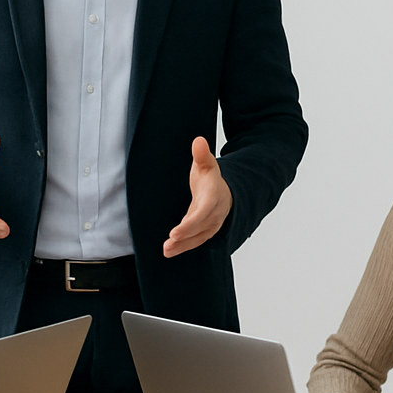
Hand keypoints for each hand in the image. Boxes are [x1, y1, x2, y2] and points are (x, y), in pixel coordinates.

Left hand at [163, 137, 232, 257]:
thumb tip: (198, 141)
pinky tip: (170, 251)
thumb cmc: (211, 178)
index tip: (175, 231)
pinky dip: (184, 247)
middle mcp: (214, 213)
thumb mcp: (207, 164)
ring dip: (182, 245)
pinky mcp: (205, 231)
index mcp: (213, 196)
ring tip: (166, 250)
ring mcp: (211, 224)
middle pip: (200, 228)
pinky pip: (195, 241)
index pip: (203, 212)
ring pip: (198, 238)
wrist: (225, 192)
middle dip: (185, 236)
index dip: (190, 223)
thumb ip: (201, 155)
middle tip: (169, 242)